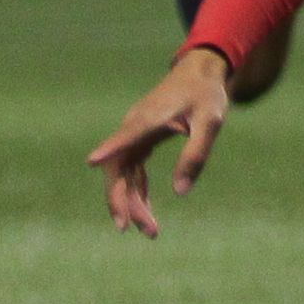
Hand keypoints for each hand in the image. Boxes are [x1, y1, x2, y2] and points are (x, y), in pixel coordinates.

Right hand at [88, 48, 234, 235]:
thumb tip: (180, 193)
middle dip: (123, 200)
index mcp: (149, 119)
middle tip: (135, 229)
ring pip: (124, 174)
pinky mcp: (140, 139)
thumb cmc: (206, 95)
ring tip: (149, 230)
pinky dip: (138, 190)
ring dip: (132, 201)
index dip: (110, 148)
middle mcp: (134, 127)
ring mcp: (134, 134)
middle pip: (118, 168)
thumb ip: (195, 155)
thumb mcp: (211, 123)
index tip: (93, 161)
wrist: (200, 73)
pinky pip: (133, 170)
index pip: (126, 136)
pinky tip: (146, 210)